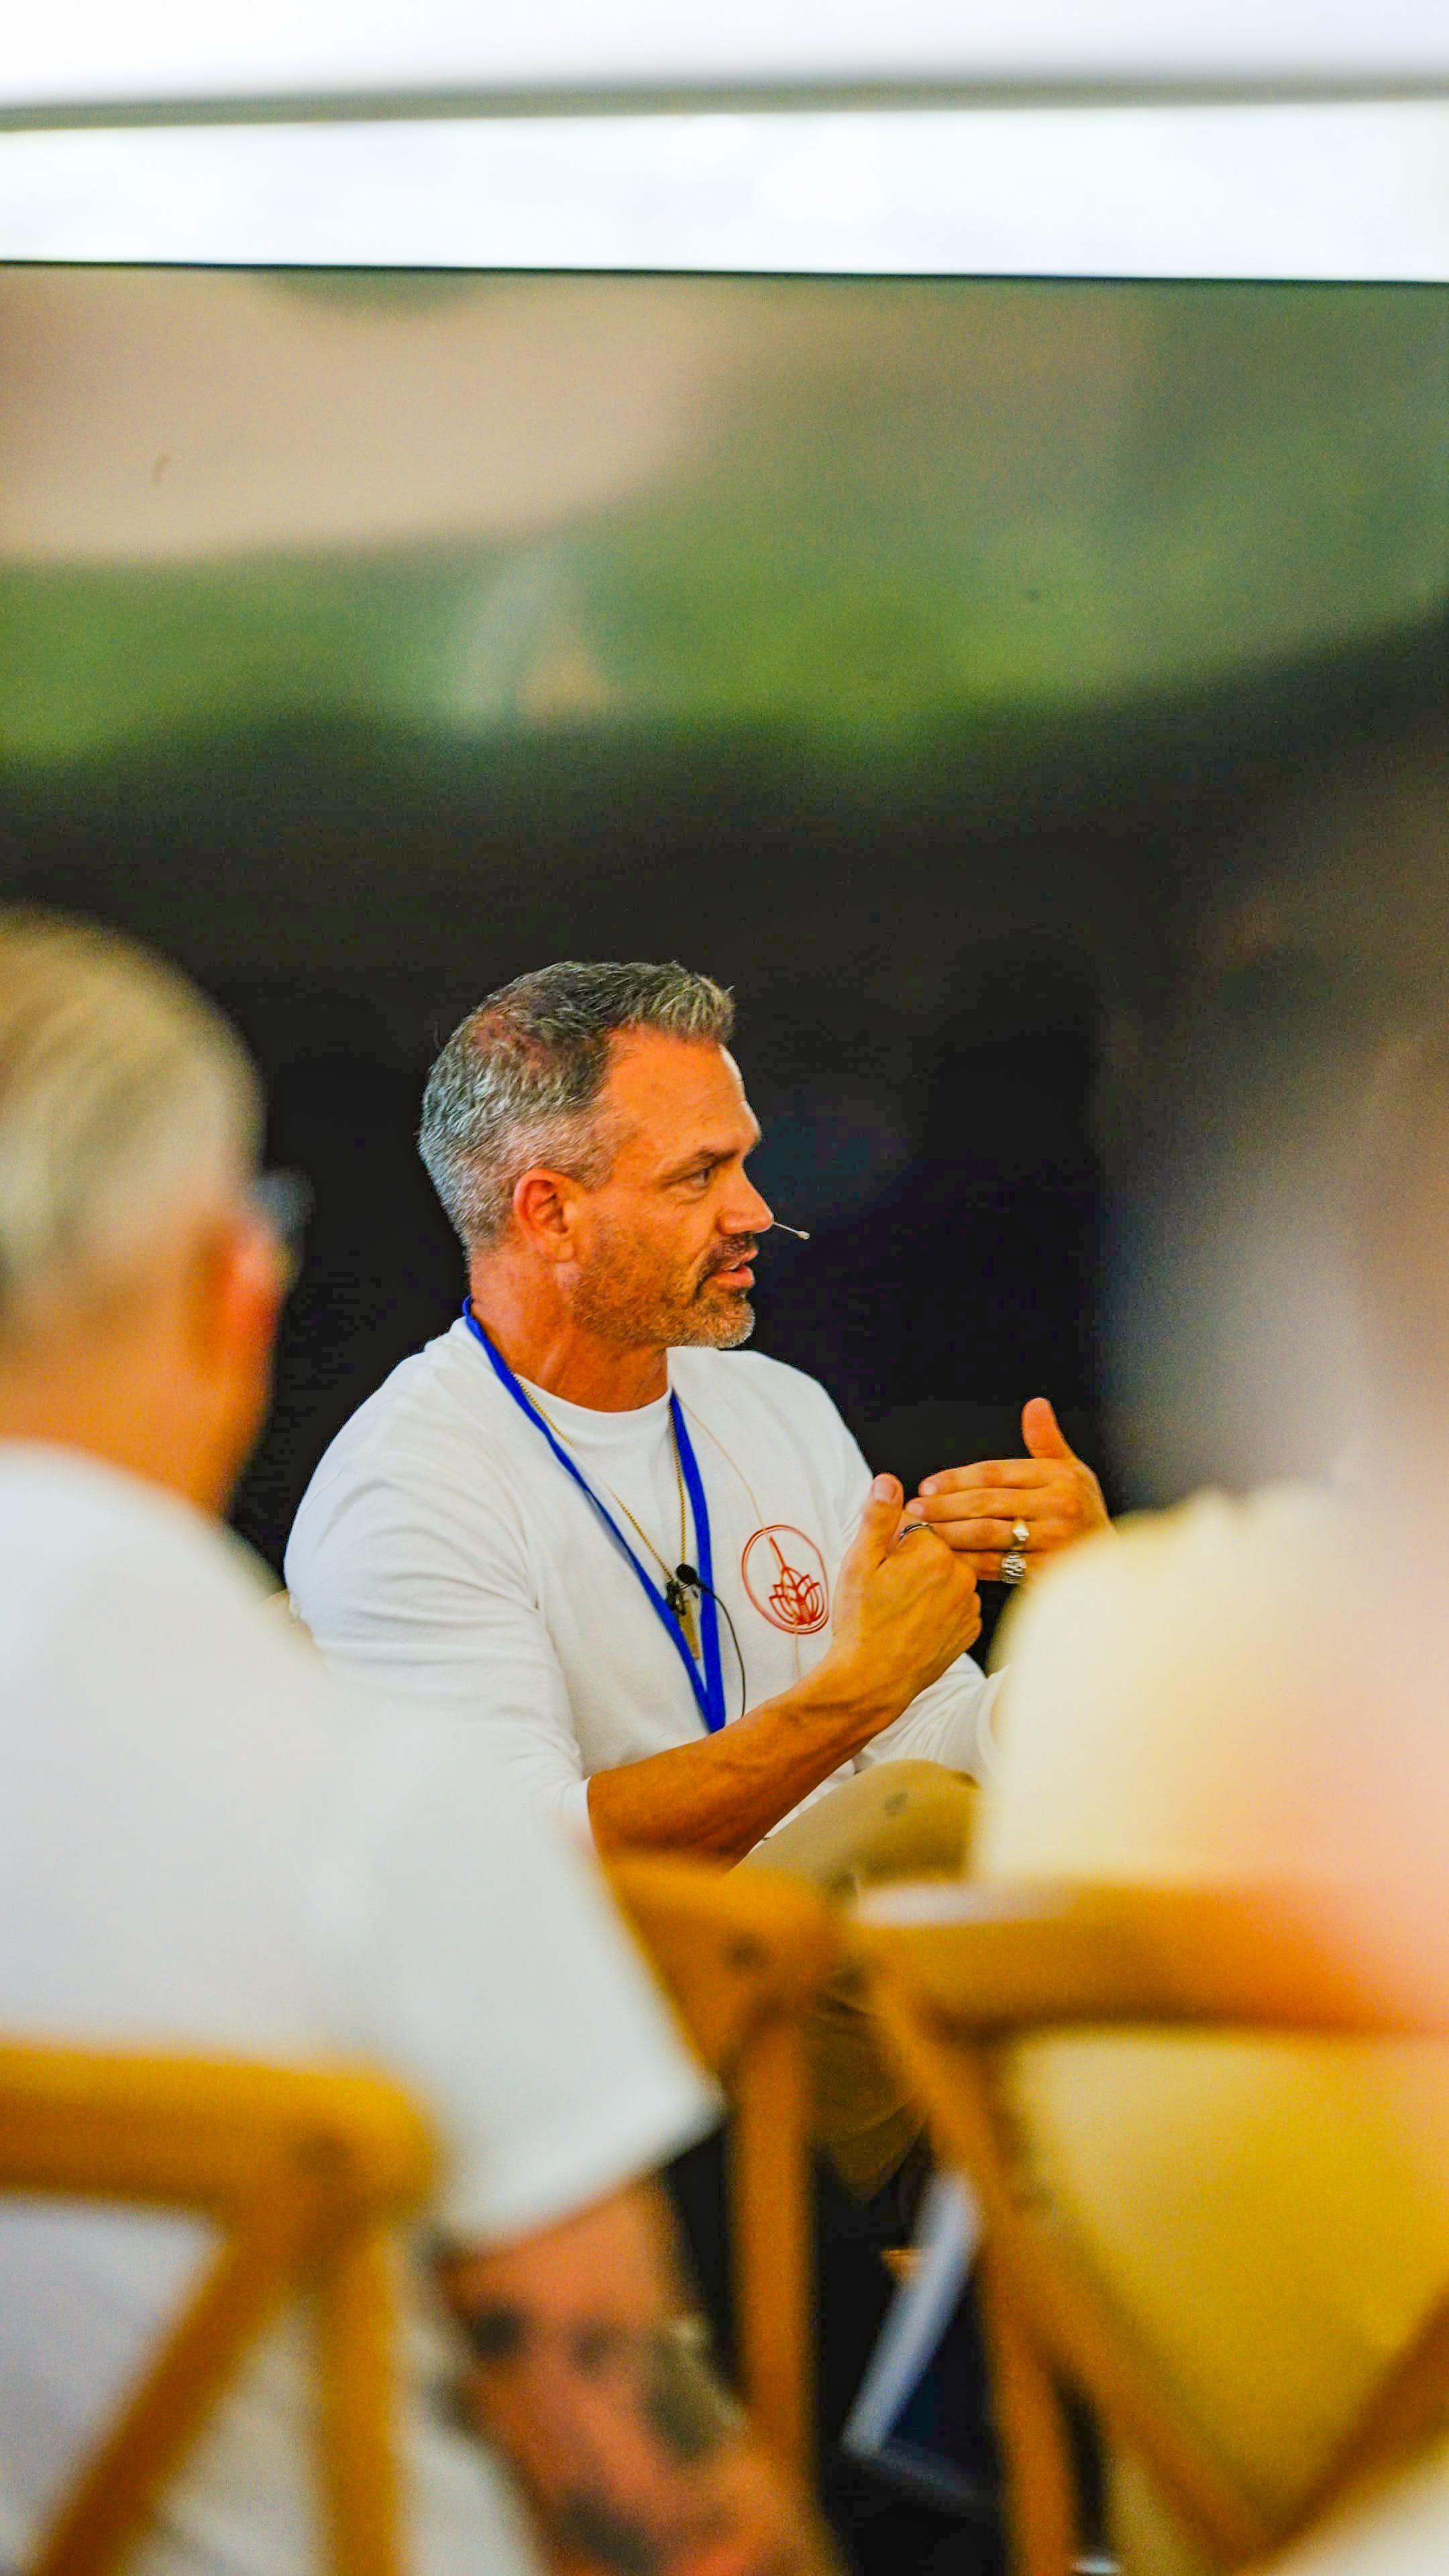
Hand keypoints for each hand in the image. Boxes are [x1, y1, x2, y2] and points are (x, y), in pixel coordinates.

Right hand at [826, 1473, 981, 1733]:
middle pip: (934, 1549)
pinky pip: (956, 1604)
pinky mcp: (970, 1630)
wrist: (872, 1680)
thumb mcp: (858, 1562)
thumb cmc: (861, 1622)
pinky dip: (940, 1608)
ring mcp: (969, 1604)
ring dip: (929, 1583)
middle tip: (886, 1589)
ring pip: (947, 1576)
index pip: (915, 1524)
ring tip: (900, 1608)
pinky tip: (916, 1622)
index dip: (890, 1540)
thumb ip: (878, 1517)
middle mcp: (961, 1574)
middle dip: (912, 1560)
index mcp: (933, 1551)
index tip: (878, 1564)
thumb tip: (889, 1481)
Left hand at [901, 1396, 1109, 1582]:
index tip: (927, 1486)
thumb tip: (1036, 1403)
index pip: (995, 1473)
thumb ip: (1046, 1440)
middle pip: (987, 1503)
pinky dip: (970, 1562)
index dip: (957, 1479)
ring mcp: (1053, 1540)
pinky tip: (947, 1559)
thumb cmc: (1083, 1508)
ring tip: (922, 1533)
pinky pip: (999, 1565)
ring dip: (951, 1534)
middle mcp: (1057, 1506)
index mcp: (1057, 1476)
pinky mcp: (1047, 1570)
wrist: (1111, 1558)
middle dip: (945, 1507)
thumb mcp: (1071, 1469)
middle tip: (913, 1510)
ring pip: (989, 1534)